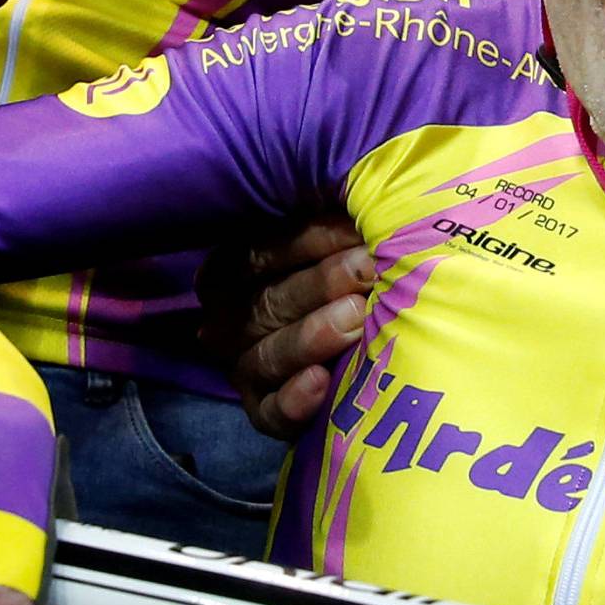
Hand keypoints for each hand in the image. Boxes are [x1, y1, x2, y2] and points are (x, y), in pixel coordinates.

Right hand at [197, 215, 374, 442]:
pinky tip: (321, 384)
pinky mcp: (265, 412)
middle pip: (268, 301)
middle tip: (367, 270)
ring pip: (269, 354)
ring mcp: (245, 367)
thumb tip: (367, 191)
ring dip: (312, 335)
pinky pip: (271, 412)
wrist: (374, 355)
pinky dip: (295, 401)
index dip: (311, 240)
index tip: (358, 230)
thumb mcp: (337, 245)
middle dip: (321, 284)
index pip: (261, 253)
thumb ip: (336, 225)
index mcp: (235, 272)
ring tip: (357, 319)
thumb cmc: (353, 280)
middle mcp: (230, 320)